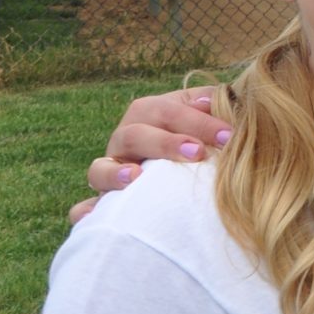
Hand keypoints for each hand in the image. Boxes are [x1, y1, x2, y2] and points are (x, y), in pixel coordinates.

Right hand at [71, 86, 229, 222]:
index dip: (198, 120)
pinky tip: (91, 215)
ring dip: (116, 173)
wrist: (179, 177)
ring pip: (101, 167)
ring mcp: (112, 168)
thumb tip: (226, 97)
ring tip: (136, 177)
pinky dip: (86, 211)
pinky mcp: (104, 200)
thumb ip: (218, 108)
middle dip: (166, 141)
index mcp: (152, 113)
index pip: (169, 109)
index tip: (229, 136)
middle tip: (197, 152)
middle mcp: (127, 138)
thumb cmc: (206, 140)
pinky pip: (84, 207)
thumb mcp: (211, 122)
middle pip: (135, 132)